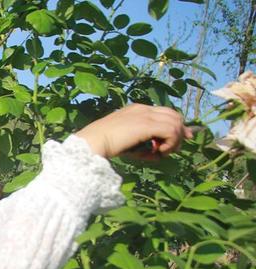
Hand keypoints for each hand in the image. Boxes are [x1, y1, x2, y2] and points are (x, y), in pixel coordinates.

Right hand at [75, 104, 193, 158]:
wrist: (93, 142)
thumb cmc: (103, 145)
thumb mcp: (127, 143)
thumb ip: (143, 146)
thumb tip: (158, 155)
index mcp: (137, 110)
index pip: (164, 113)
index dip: (175, 126)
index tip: (178, 141)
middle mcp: (144, 109)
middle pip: (174, 115)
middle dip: (179, 133)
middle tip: (172, 149)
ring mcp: (146, 115)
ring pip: (175, 123)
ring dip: (174, 141)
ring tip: (162, 152)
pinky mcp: (148, 124)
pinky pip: (171, 131)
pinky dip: (170, 143)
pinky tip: (159, 152)